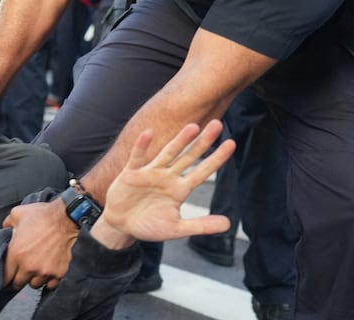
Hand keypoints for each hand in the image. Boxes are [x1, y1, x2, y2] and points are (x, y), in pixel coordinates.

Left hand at [1, 199, 76, 289]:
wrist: (65, 218)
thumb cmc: (42, 215)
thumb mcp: (17, 213)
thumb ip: (7, 224)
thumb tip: (4, 230)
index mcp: (16, 254)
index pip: (5, 276)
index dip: (5, 276)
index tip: (8, 273)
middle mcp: (29, 266)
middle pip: (18, 283)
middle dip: (18, 277)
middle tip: (21, 269)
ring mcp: (44, 271)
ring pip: (34, 284)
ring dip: (33, 278)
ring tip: (36, 268)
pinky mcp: (58, 272)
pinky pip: (50, 285)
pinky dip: (49, 280)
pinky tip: (48, 271)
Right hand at [90, 121, 234, 249]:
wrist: (122, 226)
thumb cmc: (149, 226)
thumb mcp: (177, 229)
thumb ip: (201, 226)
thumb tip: (228, 224)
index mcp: (180, 189)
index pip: (202, 172)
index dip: (216, 158)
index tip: (231, 143)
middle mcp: (168, 177)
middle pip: (188, 157)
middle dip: (202, 142)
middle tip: (217, 124)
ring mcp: (150, 173)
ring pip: (168, 153)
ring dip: (179, 140)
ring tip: (193, 127)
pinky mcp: (132, 173)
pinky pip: (138, 157)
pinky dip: (142, 145)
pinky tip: (148, 133)